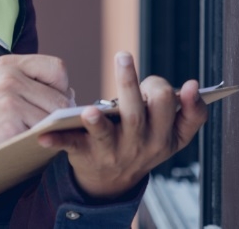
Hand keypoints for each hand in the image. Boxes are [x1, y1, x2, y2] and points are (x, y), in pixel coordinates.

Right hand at [0, 54, 72, 162]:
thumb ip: (26, 80)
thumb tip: (65, 92)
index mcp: (9, 64)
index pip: (56, 68)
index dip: (62, 86)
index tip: (56, 99)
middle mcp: (10, 79)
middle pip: (59, 97)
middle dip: (61, 114)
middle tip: (52, 124)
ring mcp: (10, 102)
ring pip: (53, 118)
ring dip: (51, 129)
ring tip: (38, 133)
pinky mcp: (9, 125)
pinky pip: (40, 134)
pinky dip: (40, 140)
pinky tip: (28, 141)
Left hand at [36, 52, 207, 199]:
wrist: (111, 183)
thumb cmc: (143, 145)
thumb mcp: (174, 135)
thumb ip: (190, 112)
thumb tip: (194, 85)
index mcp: (164, 137)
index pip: (171, 109)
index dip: (170, 93)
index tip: (173, 83)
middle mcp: (140, 145)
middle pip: (138, 115)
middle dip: (130, 85)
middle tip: (122, 56)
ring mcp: (112, 152)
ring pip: (106, 135)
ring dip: (98, 122)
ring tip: (90, 111)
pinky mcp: (86, 156)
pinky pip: (71, 146)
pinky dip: (57, 139)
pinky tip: (43, 134)